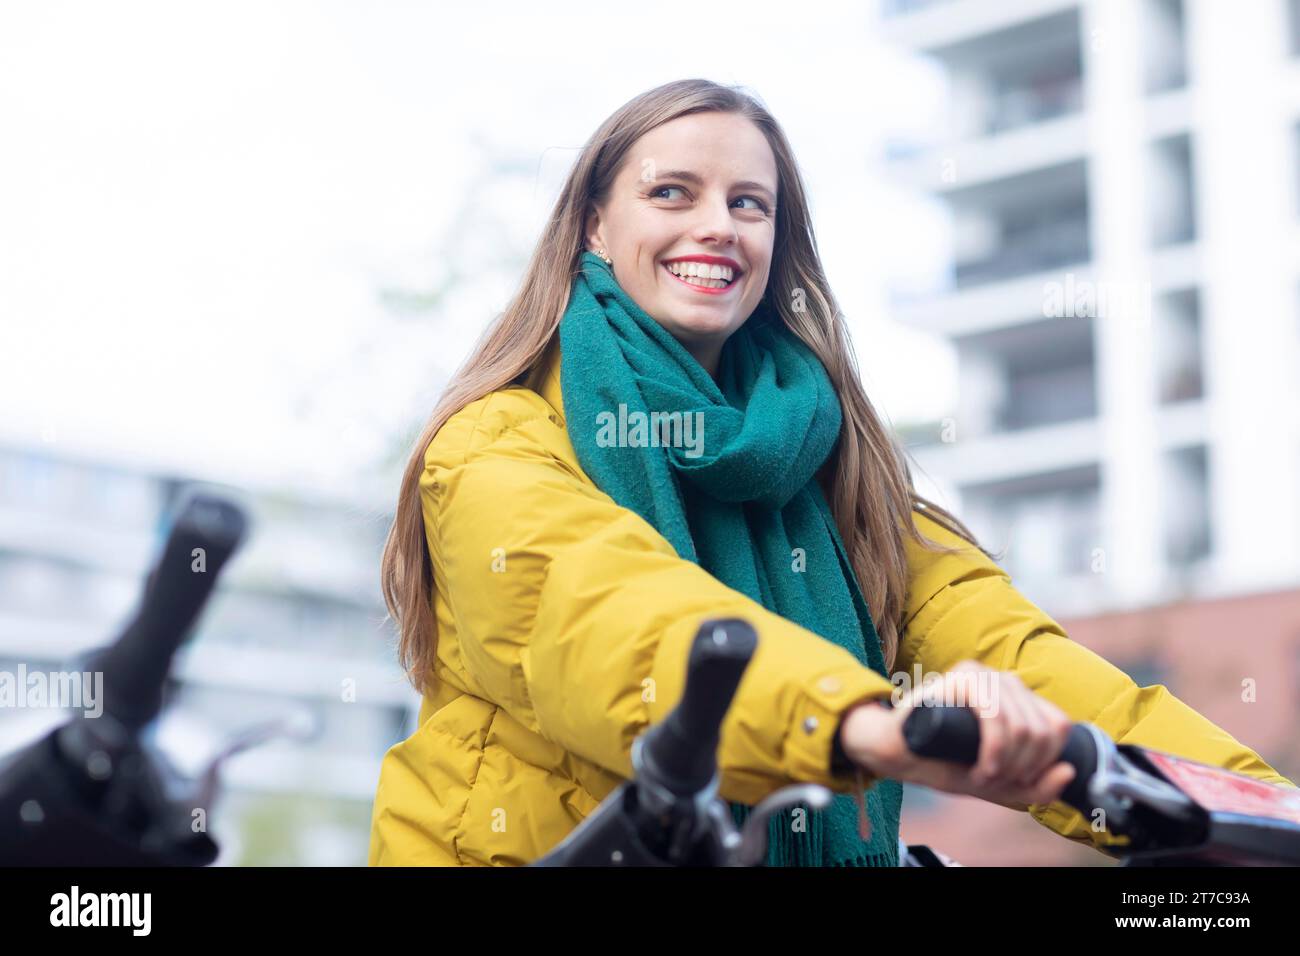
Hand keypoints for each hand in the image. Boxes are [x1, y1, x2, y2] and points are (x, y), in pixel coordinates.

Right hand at [839, 661, 1075, 809]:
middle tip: (994, 779)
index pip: (1058, 726)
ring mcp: (985, 676)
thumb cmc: (947, 764)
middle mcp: (1005, 683)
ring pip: (1022, 726)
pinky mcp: (964, 676)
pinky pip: (996, 716)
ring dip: (1007, 764)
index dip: (1044, 761)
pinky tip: (980, 766)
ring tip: (983, 775)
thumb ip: (1038, 787)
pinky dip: (994, 751)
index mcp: (1019, 700)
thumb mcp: (1001, 785)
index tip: (1016, 778)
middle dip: (1022, 768)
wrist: (899, 753)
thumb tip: (1069, 771)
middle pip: (1042, 731)